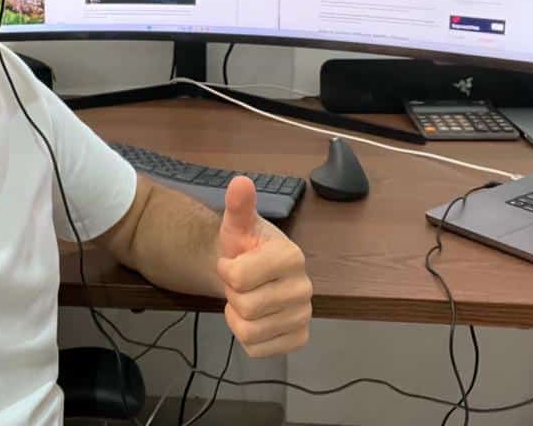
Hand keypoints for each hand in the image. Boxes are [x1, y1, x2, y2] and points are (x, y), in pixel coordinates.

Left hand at [216, 175, 311, 357]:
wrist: (248, 271)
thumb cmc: (244, 246)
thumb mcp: (236, 224)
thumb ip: (238, 205)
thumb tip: (240, 182)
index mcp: (292, 256)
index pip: (239, 277)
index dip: (226, 270)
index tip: (233, 262)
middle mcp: (305, 288)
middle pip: (246, 307)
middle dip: (233, 295)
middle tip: (240, 283)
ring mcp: (304, 316)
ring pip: (250, 332)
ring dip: (237, 316)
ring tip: (245, 298)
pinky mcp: (298, 338)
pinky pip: (258, 350)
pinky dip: (245, 337)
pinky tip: (253, 318)